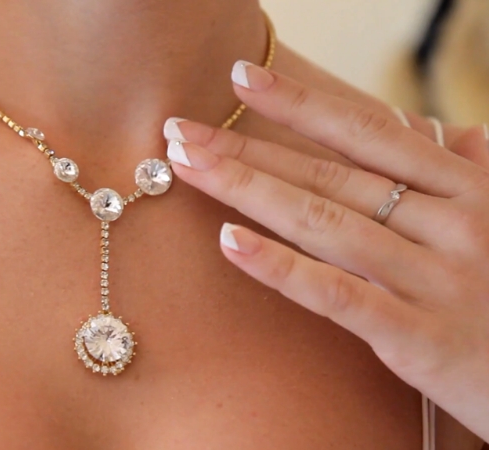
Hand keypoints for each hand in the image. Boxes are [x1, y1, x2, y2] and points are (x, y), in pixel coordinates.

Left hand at [164, 61, 488, 441]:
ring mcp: (433, 279)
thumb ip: (478, 176)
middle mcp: (450, 223)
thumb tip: (456, 133)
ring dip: (247, 189)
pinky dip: (281, 266)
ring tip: (187, 167)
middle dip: (247, 149)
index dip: (299, 104)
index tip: (241, 79)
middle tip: (179, 130)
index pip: (367, 134)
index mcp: (468, 190)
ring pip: (323, 221)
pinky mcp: (418, 336)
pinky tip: (229, 242)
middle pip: (329, 175)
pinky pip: (336, 293)